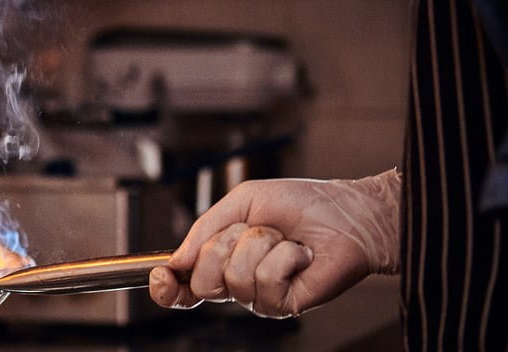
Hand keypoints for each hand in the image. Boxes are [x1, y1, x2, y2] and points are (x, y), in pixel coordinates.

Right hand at [148, 169, 400, 317]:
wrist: (346, 212)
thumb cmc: (300, 204)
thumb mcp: (241, 202)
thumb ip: (204, 228)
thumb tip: (177, 259)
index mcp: (223, 261)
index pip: (185, 285)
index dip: (167, 285)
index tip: (162, 274)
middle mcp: (239, 284)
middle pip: (203, 281)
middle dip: (223, 245)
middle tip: (252, 231)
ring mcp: (261, 298)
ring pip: (235, 277)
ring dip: (261, 244)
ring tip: (283, 239)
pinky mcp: (285, 305)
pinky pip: (265, 281)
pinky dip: (284, 256)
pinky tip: (299, 253)